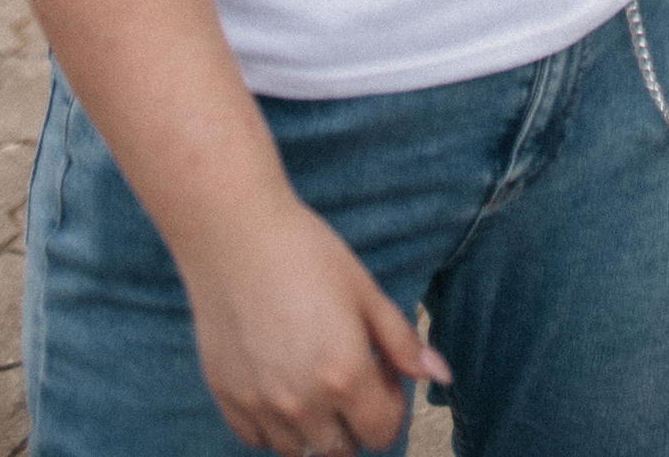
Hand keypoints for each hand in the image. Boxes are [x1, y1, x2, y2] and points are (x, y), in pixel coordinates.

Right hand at [182, 195, 449, 454]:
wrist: (234, 234)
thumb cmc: (305, 253)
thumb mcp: (365, 290)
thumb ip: (402, 341)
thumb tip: (440, 374)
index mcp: (344, 377)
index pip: (381, 433)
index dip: (391, 405)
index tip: (382, 373)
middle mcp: (301, 404)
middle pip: (342, 451)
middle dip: (356, 422)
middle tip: (350, 376)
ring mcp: (260, 407)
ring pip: (300, 451)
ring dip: (316, 427)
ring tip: (314, 376)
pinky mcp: (228, 400)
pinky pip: (259, 439)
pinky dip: (275, 424)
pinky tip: (280, 380)